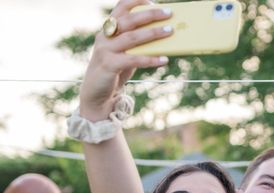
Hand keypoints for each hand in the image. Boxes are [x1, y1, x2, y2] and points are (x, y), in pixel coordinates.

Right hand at [79, 0, 172, 119]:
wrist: (96, 94)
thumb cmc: (115, 70)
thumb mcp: (126, 53)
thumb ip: (139, 44)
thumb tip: (163, 36)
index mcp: (108, 30)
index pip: (120, 8)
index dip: (136, 1)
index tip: (153, 1)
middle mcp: (104, 36)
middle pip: (129, 20)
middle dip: (150, 15)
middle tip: (168, 13)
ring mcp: (105, 50)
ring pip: (131, 38)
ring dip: (153, 33)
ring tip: (170, 31)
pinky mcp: (109, 65)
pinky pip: (133, 59)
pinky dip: (150, 59)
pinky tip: (164, 60)